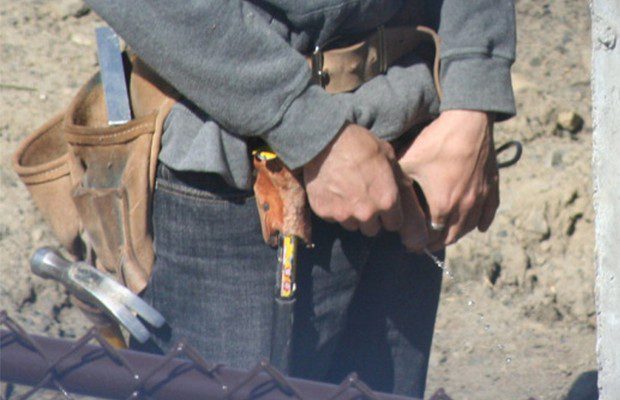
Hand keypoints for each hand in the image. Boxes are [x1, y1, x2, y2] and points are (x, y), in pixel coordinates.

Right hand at [303, 123, 406, 236]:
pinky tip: (332, 192)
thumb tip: (406, 187)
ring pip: (352, 225)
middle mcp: (366, 213)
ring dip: (351, 215)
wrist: (326, 141)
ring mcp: (343, 214)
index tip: (383, 208)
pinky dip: (333, 209)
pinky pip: (332, 218)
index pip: (394, 224)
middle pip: (372, 230)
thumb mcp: (387, 155)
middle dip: (370, 219)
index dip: (389, 216)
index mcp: (387, 201)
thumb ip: (398, 177)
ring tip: (347, 195)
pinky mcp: (324, 212)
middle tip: (364, 201)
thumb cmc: (360, 144)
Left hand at [398, 110, 498, 249]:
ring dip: (456, 234)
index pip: (430, 236)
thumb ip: (400, 189)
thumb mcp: (409, 164)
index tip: (409, 245)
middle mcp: (465, 207)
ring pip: (470, 226)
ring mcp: (481, 197)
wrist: (469, 120)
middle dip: (435, 242)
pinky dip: (483, 222)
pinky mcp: (492, 186)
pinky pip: (490, 211)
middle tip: (423, 243)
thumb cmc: (437, 141)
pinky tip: (480, 228)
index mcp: (443, 205)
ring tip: (444, 236)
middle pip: (451, 236)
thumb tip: (388, 206)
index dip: (418, 243)